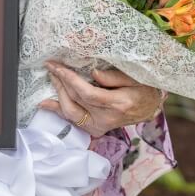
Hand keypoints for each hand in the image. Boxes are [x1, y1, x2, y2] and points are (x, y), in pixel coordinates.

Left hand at [39, 62, 165, 138]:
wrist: (150, 108)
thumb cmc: (144, 89)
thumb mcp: (135, 78)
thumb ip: (114, 76)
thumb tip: (92, 73)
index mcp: (118, 104)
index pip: (87, 93)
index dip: (70, 79)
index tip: (58, 66)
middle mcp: (107, 119)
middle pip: (76, 101)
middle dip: (61, 82)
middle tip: (52, 66)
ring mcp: (100, 127)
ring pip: (71, 113)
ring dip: (57, 94)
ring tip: (50, 78)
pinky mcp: (95, 129)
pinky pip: (73, 120)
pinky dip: (58, 111)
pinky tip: (45, 104)